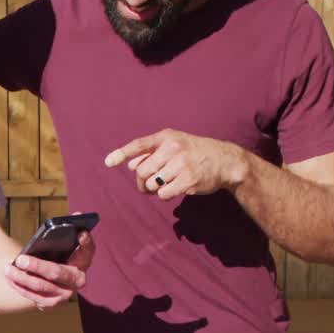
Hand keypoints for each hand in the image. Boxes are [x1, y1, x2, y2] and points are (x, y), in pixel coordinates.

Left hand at [5, 230, 95, 310]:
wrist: (51, 282)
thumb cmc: (56, 256)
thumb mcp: (62, 244)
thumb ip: (66, 230)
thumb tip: (76, 214)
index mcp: (83, 260)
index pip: (88, 249)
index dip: (86, 242)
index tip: (80, 234)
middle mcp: (78, 279)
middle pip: (57, 272)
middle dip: (37, 266)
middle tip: (20, 259)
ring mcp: (65, 294)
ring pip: (41, 286)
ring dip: (22, 278)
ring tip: (7, 269)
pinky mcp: (52, 304)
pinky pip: (34, 297)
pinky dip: (20, 287)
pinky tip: (10, 279)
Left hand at [104, 129, 247, 199]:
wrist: (225, 161)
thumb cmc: (195, 152)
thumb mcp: (174, 145)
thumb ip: (151, 153)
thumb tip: (130, 165)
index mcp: (167, 137)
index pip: (139, 145)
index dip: (122, 153)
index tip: (108, 161)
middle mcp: (173, 148)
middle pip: (141, 172)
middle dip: (141, 182)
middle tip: (147, 185)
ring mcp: (181, 164)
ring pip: (151, 184)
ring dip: (153, 189)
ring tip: (165, 185)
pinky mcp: (188, 180)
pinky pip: (163, 194)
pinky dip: (164, 195)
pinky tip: (174, 189)